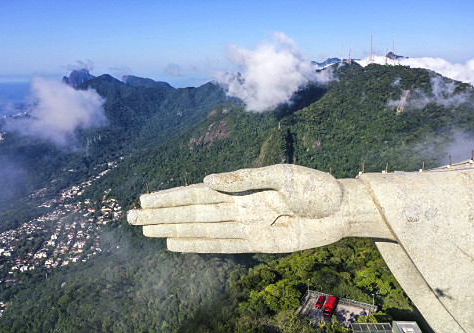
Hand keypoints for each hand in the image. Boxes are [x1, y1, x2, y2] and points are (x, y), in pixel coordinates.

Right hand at [127, 164, 345, 252]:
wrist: (342, 208)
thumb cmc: (315, 187)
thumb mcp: (282, 176)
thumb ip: (244, 178)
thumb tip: (207, 181)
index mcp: (242, 188)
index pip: (198, 194)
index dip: (171, 198)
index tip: (145, 200)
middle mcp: (238, 208)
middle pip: (192, 213)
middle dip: (162, 216)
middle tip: (131, 218)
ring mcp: (246, 227)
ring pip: (201, 230)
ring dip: (173, 231)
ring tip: (146, 231)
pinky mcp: (258, 245)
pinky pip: (222, 247)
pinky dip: (199, 247)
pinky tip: (177, 245)